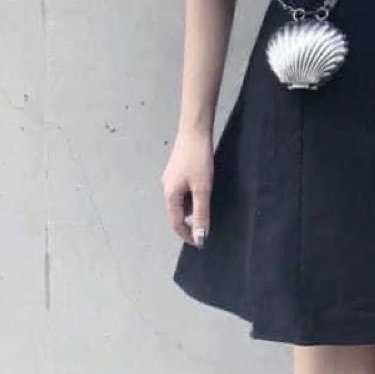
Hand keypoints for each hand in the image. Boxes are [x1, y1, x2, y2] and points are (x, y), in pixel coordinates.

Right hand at [161, 131, 214, 247]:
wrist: (195, 131)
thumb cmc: (198, 160)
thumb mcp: (203, 189)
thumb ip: (201, 214)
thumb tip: (199, 237)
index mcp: (170, 195)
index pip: (175, 223)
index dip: (187, 235)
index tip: (200, 243)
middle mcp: (166, 188)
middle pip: (176, 212)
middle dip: (190, 220)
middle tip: (207, 223)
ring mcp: (170, 177)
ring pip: (181, 200)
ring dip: (192, 206)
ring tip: (208, 201)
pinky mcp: (177, 169)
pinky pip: (183, 189)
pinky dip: (192, 194)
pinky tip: (203, 186)